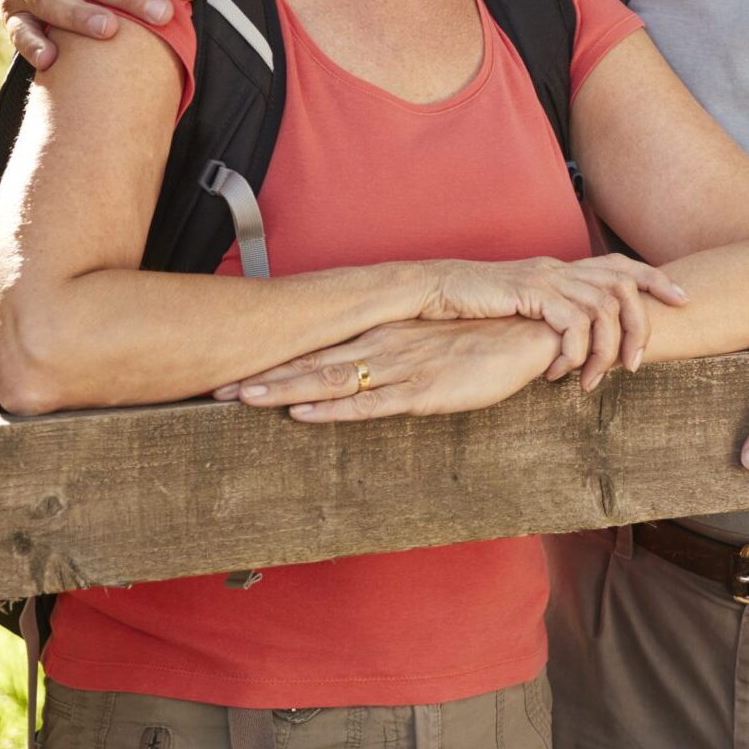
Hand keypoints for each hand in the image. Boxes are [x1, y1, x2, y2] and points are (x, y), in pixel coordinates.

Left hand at [218, 318, 559, 421]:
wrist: (531, 334)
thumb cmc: (486, 341)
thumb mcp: (434, 345)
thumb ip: (400, 355)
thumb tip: (367, 370)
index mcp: (386, 335)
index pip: (321, 348)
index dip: (277, 361)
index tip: (235, 373)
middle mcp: (385, 347)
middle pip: (313, 363)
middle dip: (265, 377)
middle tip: (217, 389)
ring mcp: (401, 369)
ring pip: (331, 381)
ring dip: (285, 391)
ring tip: (244, 399)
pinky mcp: (423, 392)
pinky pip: (369, 404)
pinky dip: (333, 410)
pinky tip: (303, 414)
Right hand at [422, 255, 688, 391]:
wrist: (431, 293)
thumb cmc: (473, 309)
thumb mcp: (523, 312)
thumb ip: (551, 319)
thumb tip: (576, 344)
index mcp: (562, 270)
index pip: (622, 265)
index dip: (656, 279)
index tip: (685, 299)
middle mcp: (560, 269)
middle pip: (624, 285)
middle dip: (642, 323)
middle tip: (638, 363)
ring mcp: (546, 278)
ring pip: (603, 308)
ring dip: (606, 349)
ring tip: (595, 380)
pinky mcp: (529, 293)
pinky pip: (572, 321)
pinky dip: (574, 351)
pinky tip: (558, 373)